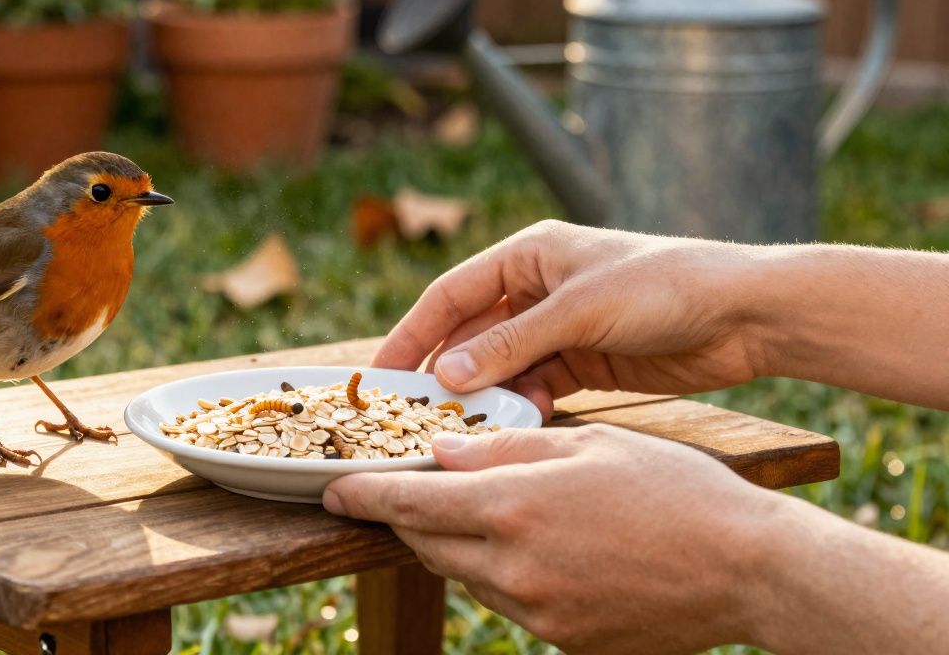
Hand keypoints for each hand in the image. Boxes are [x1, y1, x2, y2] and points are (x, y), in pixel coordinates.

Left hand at [323, 425, 783, 652]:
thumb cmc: (673, 489)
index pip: (409, 506)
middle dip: (412, 517)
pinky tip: (538, 547)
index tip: (333, 491)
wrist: (748, 569)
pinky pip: (506, 600)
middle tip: (411, 490)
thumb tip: (443, 452)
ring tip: (490, 512)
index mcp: (514, 507)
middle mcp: (513, 567)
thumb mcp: (588, 445)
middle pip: (428, 543)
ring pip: (464, 573)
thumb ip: (506, 448)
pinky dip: (500, 572)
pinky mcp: (561, 637)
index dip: (364, 497)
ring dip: (458, 544)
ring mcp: (536, 611)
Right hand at [374, 220, 767, 417]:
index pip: (452, 294)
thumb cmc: (665, 285)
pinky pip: (537, 386)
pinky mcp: (586, 361)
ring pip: (503, 366)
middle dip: (447, 372)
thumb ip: (512, 344)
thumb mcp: (580, 310)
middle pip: (473, 333)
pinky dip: (525, 405)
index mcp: (530, 253)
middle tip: (413, 413)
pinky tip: (519, 424)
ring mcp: (561, 327)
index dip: (413, 332)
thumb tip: (447, 375)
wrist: (746, 314)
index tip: (381, 373)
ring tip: (463, 428)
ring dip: (486, 395)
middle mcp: (539, 287)